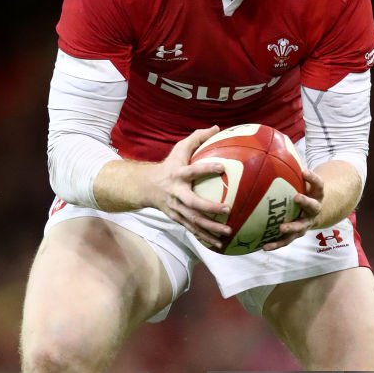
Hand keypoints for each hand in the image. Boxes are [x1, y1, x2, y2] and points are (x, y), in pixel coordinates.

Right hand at [149, 126, 232, 249]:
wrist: (146, 187)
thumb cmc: (169, 165)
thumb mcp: (179, 149)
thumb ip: (197, 138)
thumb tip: (218, 127)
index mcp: (178, 175)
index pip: (193, 171)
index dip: (206, 168)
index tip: (223, 167)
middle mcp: (176, 193)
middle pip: (192, 203)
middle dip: (209, 207)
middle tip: (227, 210)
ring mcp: (176, 209)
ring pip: (194, 221)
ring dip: (210, 228)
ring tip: (228, 233)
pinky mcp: (177, 219)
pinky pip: (192, 230)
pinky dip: (205, 238)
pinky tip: (219, 245)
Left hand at [261, 169, 323, 251]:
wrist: (313, 213)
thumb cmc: (304, 192)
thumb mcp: (303, 182)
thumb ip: (293, 172)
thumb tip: (274, 152)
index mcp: (317, 194)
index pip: (318, 184)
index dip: (313, 178)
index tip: (305, 171)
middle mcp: (314, 209)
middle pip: (313, 206)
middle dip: (306, 202)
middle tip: (297, 197)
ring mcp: (306, 223)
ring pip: (301, 227)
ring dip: (292, 227)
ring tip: (281, 228)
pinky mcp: (296, 234)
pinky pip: (287, 241)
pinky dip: (276, 244)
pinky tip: (264, 246)